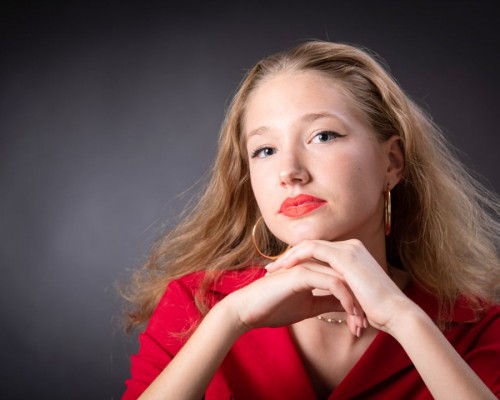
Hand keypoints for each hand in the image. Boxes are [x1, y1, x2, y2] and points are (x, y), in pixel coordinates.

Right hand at [225, 262, 365, 336]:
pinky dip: (345, 299)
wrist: (248, 311)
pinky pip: (332, 283)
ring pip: (343, 279)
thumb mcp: (309, 307)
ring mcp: (307, 266)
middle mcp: (312, 264)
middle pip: (347, 277)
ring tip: (360, 324)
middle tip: (365, 326)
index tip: (362, 322)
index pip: (343, 279)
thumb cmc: (274, 308)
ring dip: (355, 303)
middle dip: (360, 302)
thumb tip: (348, 307)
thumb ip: (328, 302)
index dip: (356, 300)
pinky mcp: (301, 274)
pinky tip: (349, 314)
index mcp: (314, 269)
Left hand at [264, 239, 413, 332]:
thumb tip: (331, 297)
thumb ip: (342, 290)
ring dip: (288, 256)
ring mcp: (348, 249)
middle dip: (289, 256)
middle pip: (310, 245)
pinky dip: (296, 257)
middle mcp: (350, 246)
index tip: (281, 273)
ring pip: (308, 245)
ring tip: (272, 270)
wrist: (397, 314)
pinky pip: (312, 250)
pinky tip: (284, 268)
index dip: (298, 260)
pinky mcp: (345, 256)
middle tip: (271, 269)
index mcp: (352, 254)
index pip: (318, 252)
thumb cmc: (378, 311)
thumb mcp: (355, 296)